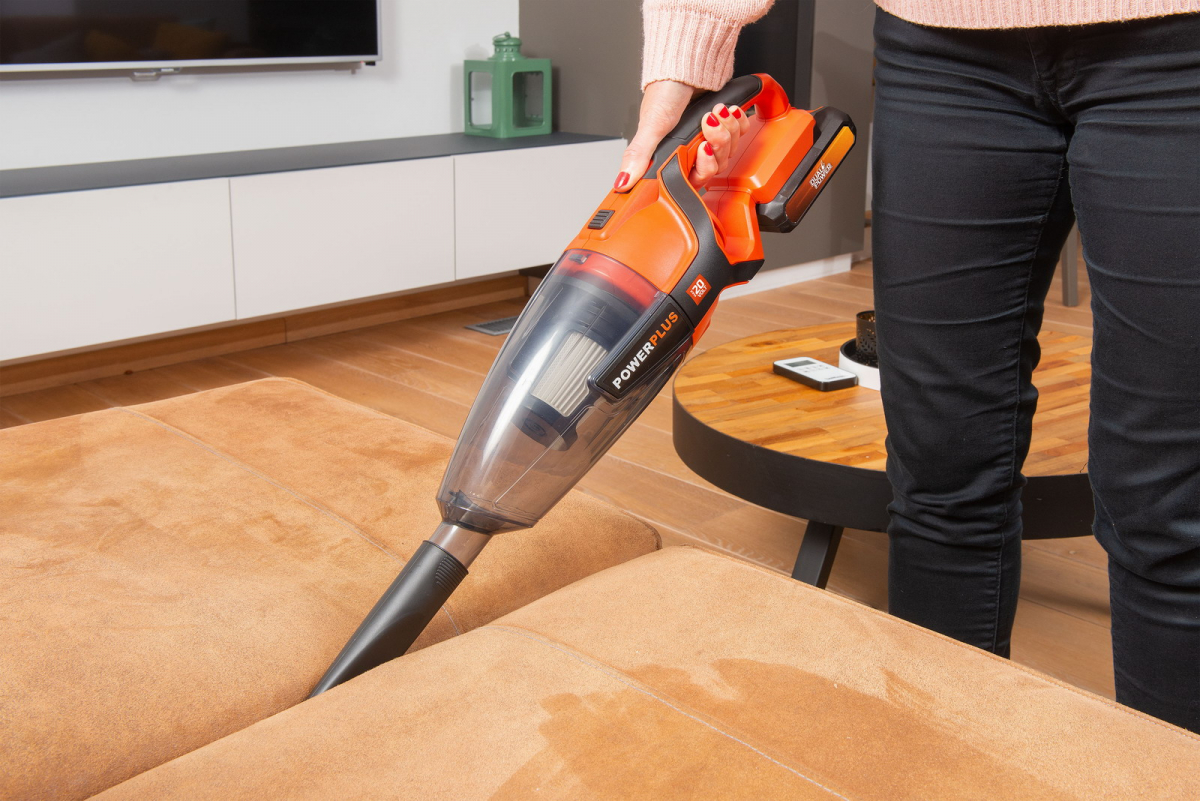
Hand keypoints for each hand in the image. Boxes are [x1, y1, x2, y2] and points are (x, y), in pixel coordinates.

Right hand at [614, 80, 750, 192]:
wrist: (689, 61)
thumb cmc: (667, 90)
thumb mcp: (652, 125)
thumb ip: (639, 155)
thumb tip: (623, 181)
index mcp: (672, 156)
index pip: (692, 180)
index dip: (702, 169)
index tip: (701, 151)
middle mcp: (690, 150)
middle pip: (715, 166)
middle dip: (716, 144)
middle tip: (709, 127)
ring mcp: (708, 138)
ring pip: (729, 151)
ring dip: (727, 130)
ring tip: (717, 112)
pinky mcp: (723, 126)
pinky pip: (740, 134)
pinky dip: (737, 122)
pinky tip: (728, 111)